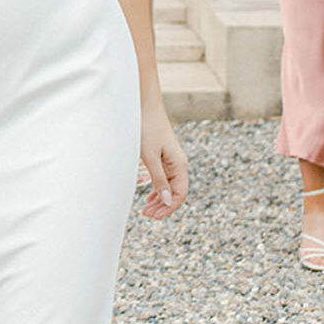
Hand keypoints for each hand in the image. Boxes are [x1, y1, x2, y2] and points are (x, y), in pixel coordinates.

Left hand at [140, 101, 187, 218]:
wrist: (144, 107)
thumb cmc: (147, 129)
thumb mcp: (150, 157)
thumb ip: (159, 180)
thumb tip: (168, 201)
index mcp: (179, 164)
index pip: (180, 193)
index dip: (169, 207)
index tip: (155, 217)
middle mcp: (178, 164)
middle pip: (175, 192)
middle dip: (162, 206)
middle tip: (147, 215)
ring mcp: (170, 160)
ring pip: (168, 186)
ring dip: (159, 199)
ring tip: (146, 210)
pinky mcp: (162, 156)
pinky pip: (163, 178)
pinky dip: (157, 189)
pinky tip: (149, 197)